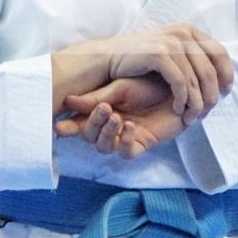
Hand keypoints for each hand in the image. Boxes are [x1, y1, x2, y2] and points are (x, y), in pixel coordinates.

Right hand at [55, 77, 184, 158]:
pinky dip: (125, 140)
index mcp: (99, 111)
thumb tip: (68, 101)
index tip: (59, 125)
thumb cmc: (149, 85)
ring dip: (107, 132)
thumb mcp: (120, 87)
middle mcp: (109, 127)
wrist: (178, 89)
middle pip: (88, 136)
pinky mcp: (142, 145)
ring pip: (103, 147)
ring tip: (117, 117)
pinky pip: (126, 152)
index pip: (78, 122)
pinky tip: (130, 126)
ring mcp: (124, 138)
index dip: (67, 126)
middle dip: (92, 124)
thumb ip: (96, 97)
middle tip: (103, 108)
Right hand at [99, 24, 232, 126]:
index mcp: (189, 30)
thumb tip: (218, 74)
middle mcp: (183, 32)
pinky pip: (180, 82)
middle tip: (208, 111)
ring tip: (193, 115)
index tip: (226, 91)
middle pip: (210, 68)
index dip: (226, 73)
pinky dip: (182, 99)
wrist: (107, 58)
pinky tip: (178, 109)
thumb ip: (191, 57)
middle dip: (212, 93)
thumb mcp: (170, 52)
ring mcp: (171, 42)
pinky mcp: (159, 54)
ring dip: (196, 101)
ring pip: (196, 79)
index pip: (219, 53)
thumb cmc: (140, 60)